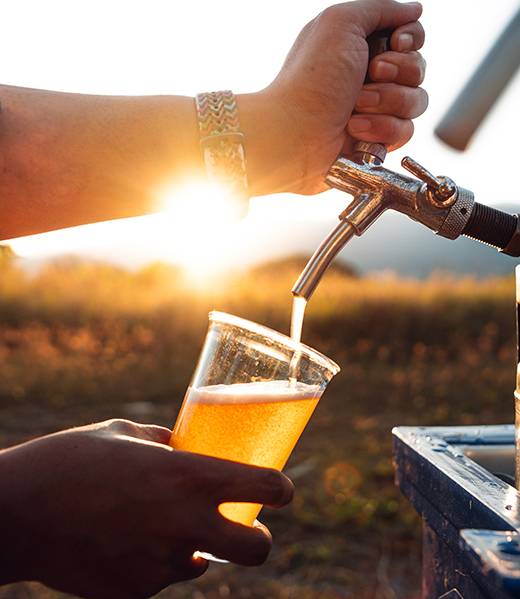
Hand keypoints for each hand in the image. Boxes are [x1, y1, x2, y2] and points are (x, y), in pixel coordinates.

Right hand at [0, 419, 292, 598]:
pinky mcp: (136, 593)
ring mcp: (161, 564)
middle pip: (257, 549)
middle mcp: (185, 523)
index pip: (265, 486)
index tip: (283, 490)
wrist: (19, 510)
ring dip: (192, 546)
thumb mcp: (126, 433)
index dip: (281, 489)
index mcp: (188, 476)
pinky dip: (153, 562)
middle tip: (248, 530)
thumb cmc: (74, 459)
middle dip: (259, 541)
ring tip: (153, 524)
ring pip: (201, 563)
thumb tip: (185, 444)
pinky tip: (123, 541)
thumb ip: (166, 441)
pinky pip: (161, 576)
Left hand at [241, 0, 425, 194]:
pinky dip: (383, 128)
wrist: (295, 132)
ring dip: (387, 100)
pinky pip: (405, 131)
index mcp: (360, 47)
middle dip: (398, 71)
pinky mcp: (377, 140)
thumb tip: (415, 9)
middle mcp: (369, 78)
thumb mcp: (342, 22)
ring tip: (355, 107)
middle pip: (418, 68)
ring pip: (417, 101)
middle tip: (369, 74)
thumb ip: (381, 8)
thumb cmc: (312, 77)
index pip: (410, 37)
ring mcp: (375, 111)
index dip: (410, 39)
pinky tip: (355, 130)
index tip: (396, 43)